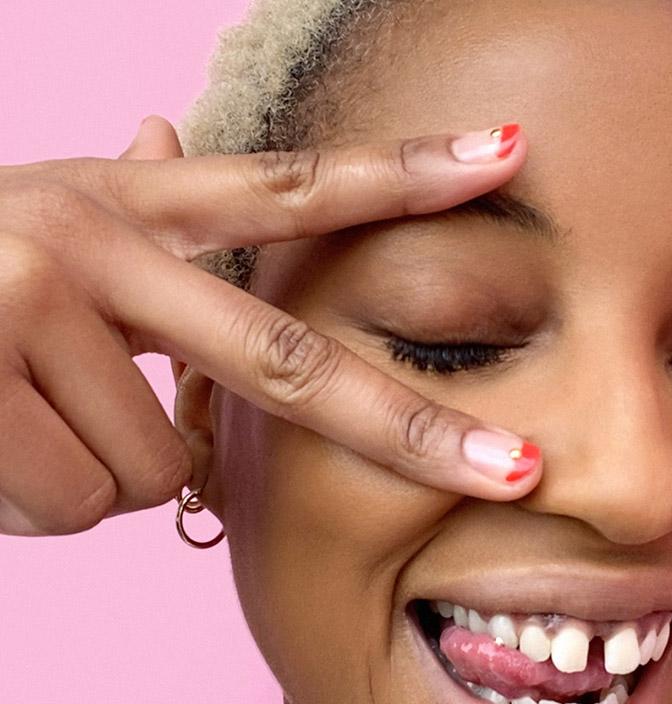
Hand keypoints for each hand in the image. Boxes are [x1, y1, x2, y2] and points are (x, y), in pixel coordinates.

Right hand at [0, 116, 541, 535]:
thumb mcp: (48, 228)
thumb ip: (133, 212)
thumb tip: (170, 127)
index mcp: (130, 208)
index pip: (292, 188)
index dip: (403, 176)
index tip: (510, 154)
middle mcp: (94, 242)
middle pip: (286, 361)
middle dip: (412, 429)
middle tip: (518, 473)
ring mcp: (34, 305)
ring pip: (155, 470)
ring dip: (97, 471)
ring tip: (20, 414)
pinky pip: (79, 504)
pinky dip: (38, 502)